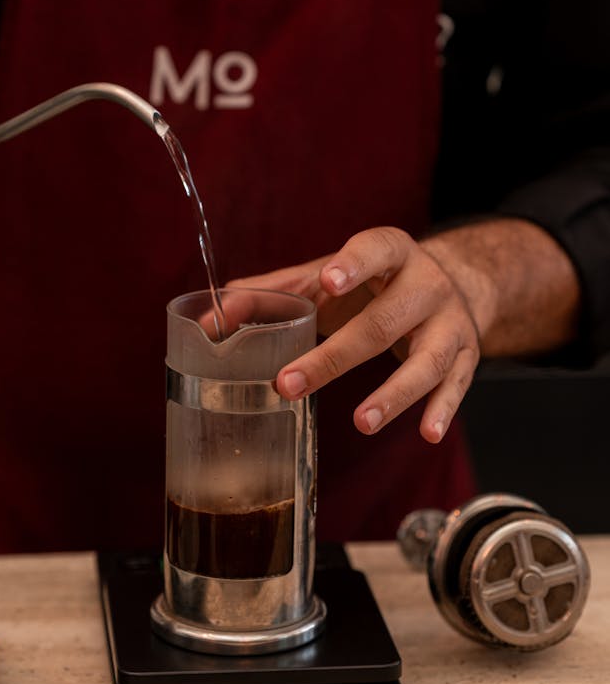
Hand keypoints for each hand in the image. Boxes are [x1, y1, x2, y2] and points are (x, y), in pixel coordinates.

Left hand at [230, 226, 482, 443]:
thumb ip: (279, 292)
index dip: (353, 264)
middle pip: (383, 321)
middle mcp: (426, 284)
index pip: (374, 250)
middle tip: (290, 384)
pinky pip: (456, 384)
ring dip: (395, 394)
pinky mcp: (466, 354)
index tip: (327, 280)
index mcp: (391, 252)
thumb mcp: (333, 276)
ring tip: (362, 422)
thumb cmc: (376, 282)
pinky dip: (442, 409)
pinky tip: (426, 433)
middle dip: (336, 357)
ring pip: (427, 359)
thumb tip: (216, 312)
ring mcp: (450, 321)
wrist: (453, 283)